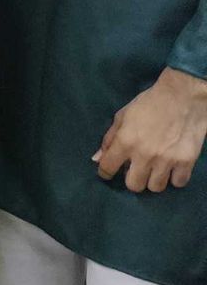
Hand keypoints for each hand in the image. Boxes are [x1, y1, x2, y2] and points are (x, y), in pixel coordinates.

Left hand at [95, 69, 206, 192]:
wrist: (183, 97)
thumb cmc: (149, 104)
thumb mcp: (123, 116)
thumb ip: (109, 138)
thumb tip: (97, 158)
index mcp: (125, 141)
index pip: (108, 167)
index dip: (105, 172)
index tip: (108, 172)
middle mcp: (144, 155)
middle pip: (134, 185)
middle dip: (132, 179)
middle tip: (136, 170)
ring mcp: (167, 160)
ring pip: (156, 187)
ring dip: (153, 180)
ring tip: (155, 169)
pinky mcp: (187, 161)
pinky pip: (178, 183)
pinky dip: (174, 178)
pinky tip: (172, 168)